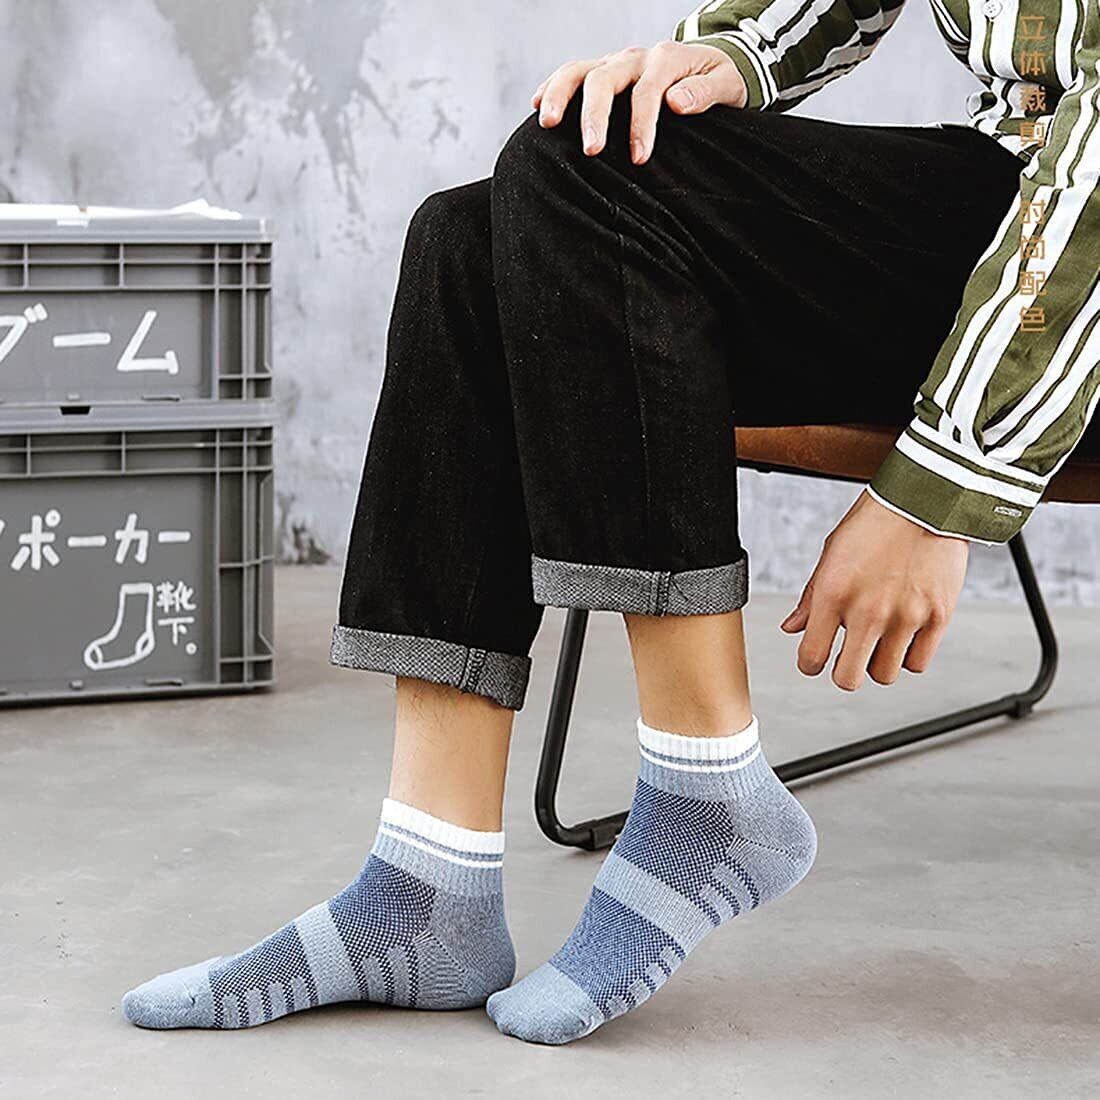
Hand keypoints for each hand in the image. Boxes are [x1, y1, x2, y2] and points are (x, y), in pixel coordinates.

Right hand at [532, 41, 746, 163]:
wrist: (710, 64)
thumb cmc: (719, 80)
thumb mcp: (727, 84)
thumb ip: (705, 92)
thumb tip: (676, 102)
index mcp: (667, 59)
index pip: (647, 90)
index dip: (641, 124)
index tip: (639, 158)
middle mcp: (636, 57)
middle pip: (604, 78)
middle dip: (594, 114)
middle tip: (591, 151)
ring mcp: (616, 63)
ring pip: (580, 70)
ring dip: (560, 95)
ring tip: (547, 124)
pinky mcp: (603, 71)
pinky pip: (572, 74)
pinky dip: (553, 87)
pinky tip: (537, 106)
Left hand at [780, 491, 968, 690]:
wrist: (926, 499)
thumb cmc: (873, 522)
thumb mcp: (830, 553)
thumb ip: (810, 597)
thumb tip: (792, 628)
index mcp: (833, 593)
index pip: (811, 656)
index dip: (809, 664)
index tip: (815, 660)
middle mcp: (868, 610)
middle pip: (848, 679)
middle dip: (843, 672)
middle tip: (847, 657)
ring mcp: (905, 617)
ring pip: (884, 675)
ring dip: (877, 662)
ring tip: (878, 640)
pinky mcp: (938, 617)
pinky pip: (917, 663)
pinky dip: (908, 656)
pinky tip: (902, 636)